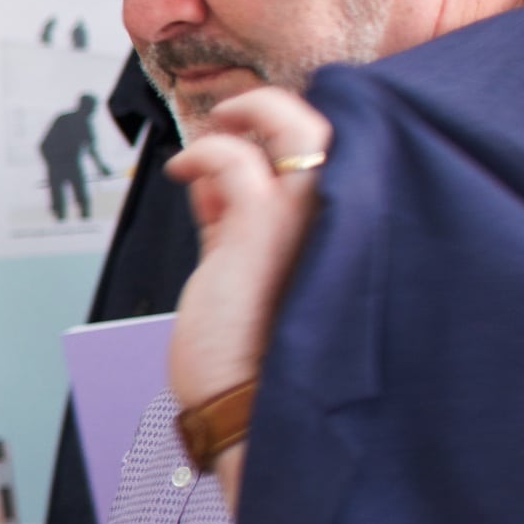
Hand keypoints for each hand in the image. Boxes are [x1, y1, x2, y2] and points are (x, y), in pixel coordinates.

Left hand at [166, 88, 331, 481]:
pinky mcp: (263, 229)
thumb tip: (212, 183)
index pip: (323, 157)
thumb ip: (234, 227)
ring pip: (292, 128)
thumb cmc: (248, 358)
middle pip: (326, 127)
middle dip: (274, 110)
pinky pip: (235, 160)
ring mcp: (308, 219)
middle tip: (232, 116)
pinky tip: (182, 169)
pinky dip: (206, 152)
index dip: (279, 139)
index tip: (240, 146)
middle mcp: (338, 220)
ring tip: (210, 130)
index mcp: (341, 234)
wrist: (252, 414)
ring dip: (243, 117)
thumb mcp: (246, 275)